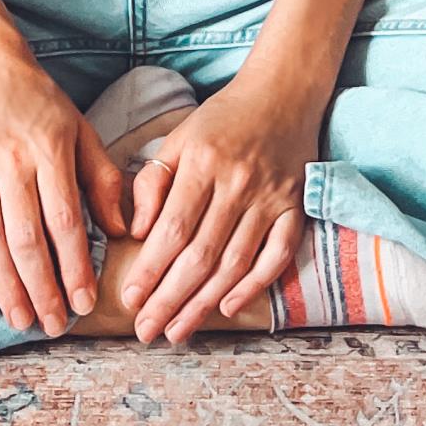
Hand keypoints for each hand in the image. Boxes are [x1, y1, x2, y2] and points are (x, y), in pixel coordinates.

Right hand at [0, 59, 132, 338]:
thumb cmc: (42, 104)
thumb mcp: (82, 131)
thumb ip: (103, 179)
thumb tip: (121, 230)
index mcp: (49, 148)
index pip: (64, 220)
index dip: (74, 266)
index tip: (84, 304)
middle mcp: (10, 157)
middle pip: (25, 235)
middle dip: (40, 286)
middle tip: (51, 326)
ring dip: (2, 280)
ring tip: (18, 317)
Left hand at [122, 73, 326, 343]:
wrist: (282, 94)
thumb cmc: (221, 120)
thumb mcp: (178, 137)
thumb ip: (152, 181)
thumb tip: (134, 232)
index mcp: (203, 162)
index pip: (172, 229)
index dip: (150, 270)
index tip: (129, 300)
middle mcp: (238, 182)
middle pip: (200, 255)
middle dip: (170, 299)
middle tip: (146, 331)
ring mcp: (271, 198)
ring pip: (234, 263)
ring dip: (203, 303)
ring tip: (177, 331)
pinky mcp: (296, 208)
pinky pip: (277, 256)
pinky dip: (253, 285)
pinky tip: (227, 307)